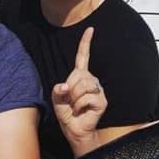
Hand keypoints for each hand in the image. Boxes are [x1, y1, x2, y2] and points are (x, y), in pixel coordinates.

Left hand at [52, 27, 107, 156]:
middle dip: (70, 89)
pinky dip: (80, 105)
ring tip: (76, 106)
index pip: (83, 56)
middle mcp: (91, 80)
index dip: (86, 43)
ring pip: (83, 85)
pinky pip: (87, 97)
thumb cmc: (67, 114)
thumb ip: (57, 90)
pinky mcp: (102, 100)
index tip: (90, 29)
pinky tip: (81, 110)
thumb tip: (65, 86)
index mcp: (80, 76)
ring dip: (74, 98)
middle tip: (70, 101)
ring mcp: (98, 90)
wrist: (74, 130)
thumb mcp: (57, 99)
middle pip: (78, 75)